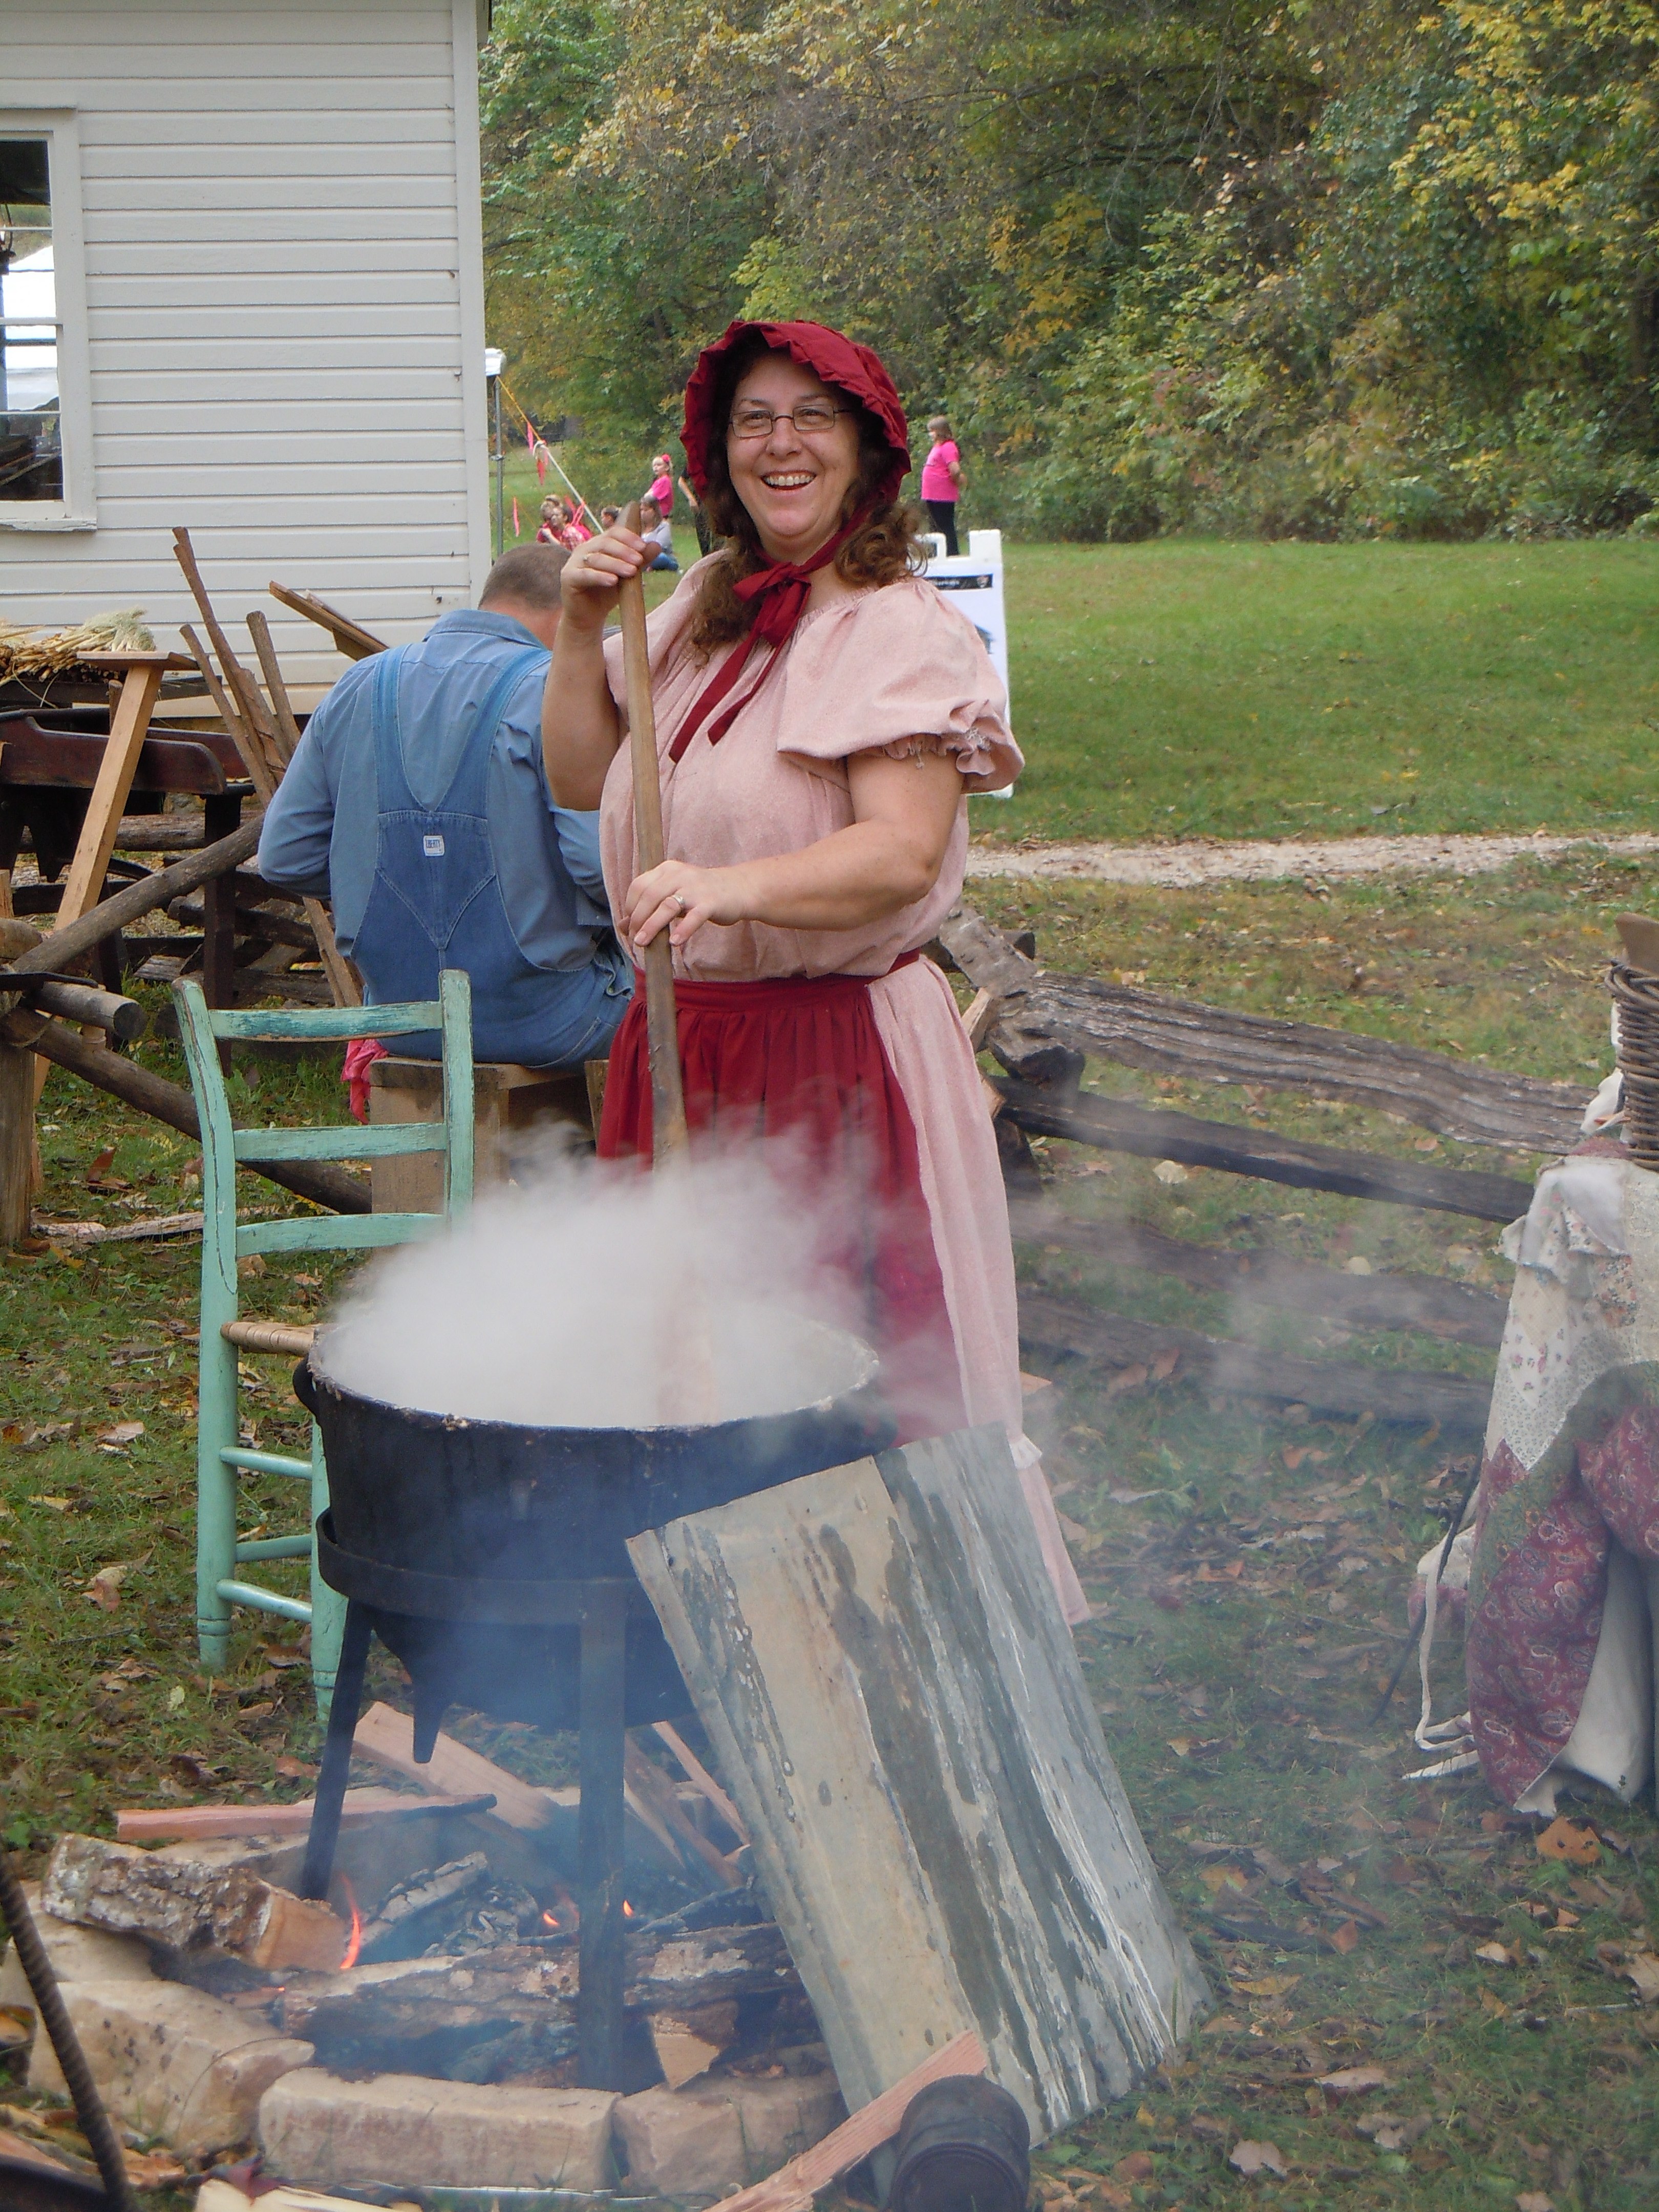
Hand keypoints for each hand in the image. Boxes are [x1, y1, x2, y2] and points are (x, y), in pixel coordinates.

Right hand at [559, 523, 652, 634]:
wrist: (588, 617)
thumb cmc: (606, 594)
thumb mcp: (626, 577)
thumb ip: (640, 561)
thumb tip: (656, 545)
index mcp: (598, 545)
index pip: (613, 533)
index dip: (628, 537)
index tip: (643, 546)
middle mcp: (585, 550)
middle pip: (604, 543)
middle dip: (624, 551)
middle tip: (639, 561)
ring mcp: (574, 563)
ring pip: (596, 559)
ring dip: (615, 564)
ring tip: (631, 572)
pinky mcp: (568, 578)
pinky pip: (585, 575)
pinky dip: (600, 576)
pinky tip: (613, 580)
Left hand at [625, 859, 748, 948]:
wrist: (739, 888)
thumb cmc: (701, 894)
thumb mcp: (673, 895)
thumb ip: (650, 907)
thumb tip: (622, 926)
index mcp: (667, 869)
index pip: (639, 886)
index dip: (630, 907)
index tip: (629, 926)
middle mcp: (679, 874)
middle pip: (649, 896)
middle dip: (638, 919)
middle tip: (635, 939)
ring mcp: (695, 888)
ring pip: (667, 906)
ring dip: (652, 926)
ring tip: (643, 943)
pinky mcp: (711, 902)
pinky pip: (694, 917)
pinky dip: (682, 930)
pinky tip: (674, 942)